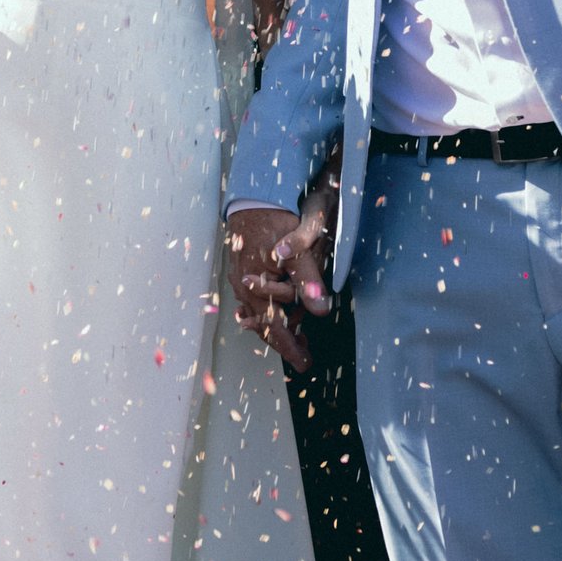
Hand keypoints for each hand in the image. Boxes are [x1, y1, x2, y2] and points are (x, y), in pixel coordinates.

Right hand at [227, 183, 335, 371]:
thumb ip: (310, 283)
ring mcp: (240, 278)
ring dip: (278, 324)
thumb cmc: (278, 221)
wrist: (254, 194)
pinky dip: (268, 308)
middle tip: (304, 353)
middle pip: (264, 325)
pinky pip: (253, 297)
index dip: (291, 349)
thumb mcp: (301, 251)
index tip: (305, 365)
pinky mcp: (242, 267)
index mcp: (257, 289)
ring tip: (298, 331)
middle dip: (285, 341)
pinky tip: (277, 309)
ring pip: (259, 312)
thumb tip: (321, 311)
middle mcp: (244, 288)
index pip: (276, 330)